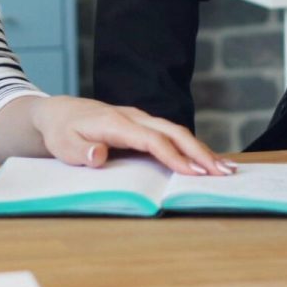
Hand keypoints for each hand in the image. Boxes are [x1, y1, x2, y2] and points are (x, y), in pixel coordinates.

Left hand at [27, 96, 232, 175]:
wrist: (60, 113)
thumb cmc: (63, 132)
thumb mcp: (63, 144)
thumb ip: (80, 152)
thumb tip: (98, 156)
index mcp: (117, 123)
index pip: (152, 140)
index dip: (174, 157)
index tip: (194, 173)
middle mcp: (134, 117)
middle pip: (173, 132)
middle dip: (200, 152)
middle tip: (223, 172)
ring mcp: (141, 120)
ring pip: (177, 132)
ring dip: (201, 150)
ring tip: (225, 169)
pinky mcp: (144, 125)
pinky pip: (172, 135)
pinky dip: (191, 147)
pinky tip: (207, 161)